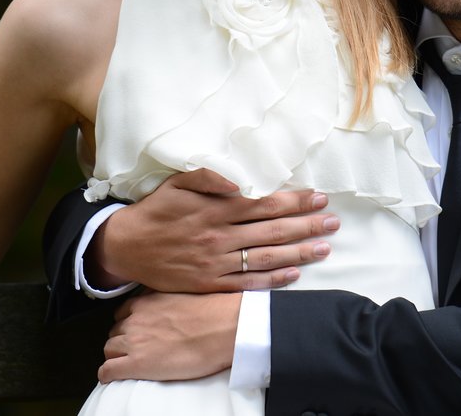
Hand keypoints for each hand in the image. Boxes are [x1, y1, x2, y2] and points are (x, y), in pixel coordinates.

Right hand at [90, 169, 339, 292]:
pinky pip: (246, 283)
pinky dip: (272, 280)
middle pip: (273, 231)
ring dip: (298, 252)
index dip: (295, 201)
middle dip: (307, 225)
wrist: (127, 247)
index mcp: (217, 210)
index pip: (266, 204)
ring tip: (324, 247)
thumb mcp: (177, 183)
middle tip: (333, 221)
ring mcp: (216, 263)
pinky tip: (294, 274)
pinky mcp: (209, 284)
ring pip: (265, 258)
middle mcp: (221, 236)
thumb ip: (208, 177)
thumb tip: (238, 181)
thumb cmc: (157, 210)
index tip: (319, 198)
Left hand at [98, 291, 240, 382]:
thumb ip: (166, 299)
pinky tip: (114, 377)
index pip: (122, 314)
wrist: (223, 327)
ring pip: (109, 350)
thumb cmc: (213, 312)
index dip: (128, 325)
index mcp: (145, 302)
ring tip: (130, 363)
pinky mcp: (136, 364)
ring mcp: (133, 341)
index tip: (136, 332)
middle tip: (138, 349)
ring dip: (117, 357)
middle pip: (114, 333)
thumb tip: (168, 305)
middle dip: (122, 341)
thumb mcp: (183, 294)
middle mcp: (134, 320)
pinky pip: (107, 371)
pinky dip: (107, 374)